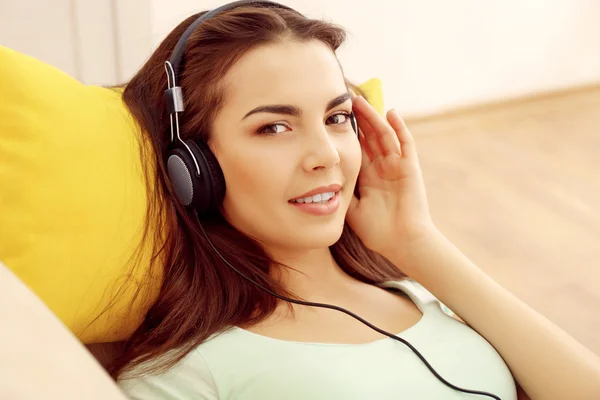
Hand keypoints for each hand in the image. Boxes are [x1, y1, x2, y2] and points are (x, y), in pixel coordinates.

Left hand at [346, 95, 435, 258]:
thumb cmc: (376, 230)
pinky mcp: (410, 168)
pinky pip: (405, 144)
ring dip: (374, 117)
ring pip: (384, 135)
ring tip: (362, 101)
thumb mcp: (350, 207)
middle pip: (370, 136)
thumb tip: (321, 178)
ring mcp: (397, 166)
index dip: (348, 131)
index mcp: (368, 175)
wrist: (399, 242)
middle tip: (347, 100)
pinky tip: (391, 113)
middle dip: (359, 118)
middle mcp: (382, 167)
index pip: (357, 146)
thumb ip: (341, 190)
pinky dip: (400, 128)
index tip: (334, 116)